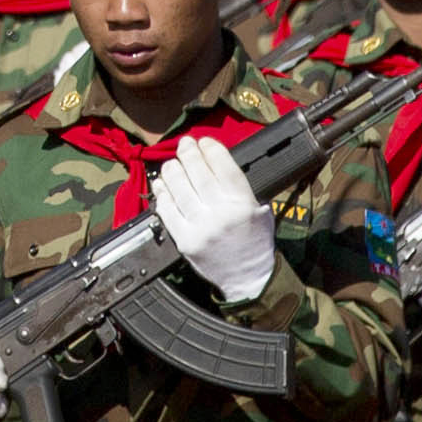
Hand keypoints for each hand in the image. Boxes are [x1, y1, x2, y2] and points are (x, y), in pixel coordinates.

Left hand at [152, 137, 279, 301]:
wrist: (249, 279)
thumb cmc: (255, 242)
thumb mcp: (259, 209)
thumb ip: (239, 186)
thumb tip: (214, 159)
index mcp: (243, 204)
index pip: (223, 166)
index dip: (211, 149)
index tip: (204, 141)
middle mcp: (221, 214)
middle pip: (198, 173)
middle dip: (189, 153)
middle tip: (184, 144)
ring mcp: (201, 228)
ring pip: (179, 188)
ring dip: (172, 170)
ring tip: (172, 163)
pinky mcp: (185, 241)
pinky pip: (167, 211)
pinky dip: (162, 195)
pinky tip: (161, 184)